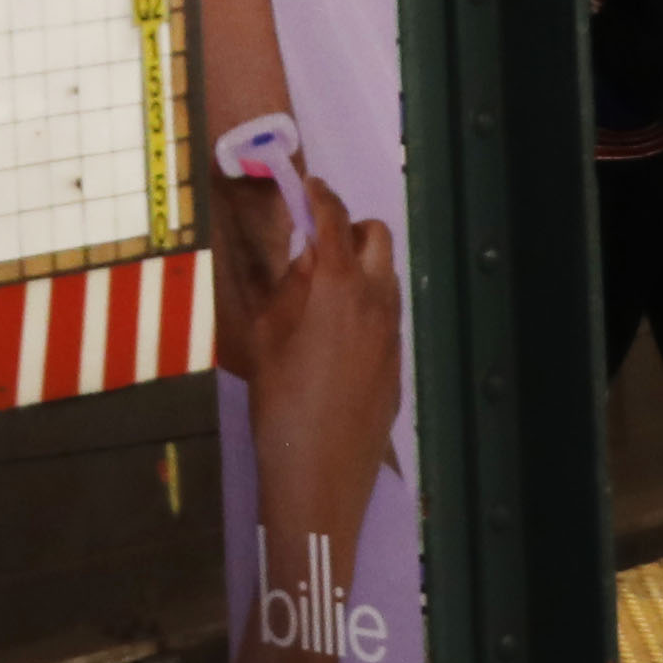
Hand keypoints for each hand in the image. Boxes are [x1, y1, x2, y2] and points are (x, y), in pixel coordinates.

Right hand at [244, 204, 408, 555]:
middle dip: (348, 229)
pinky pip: (385, 315)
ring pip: (385, 276)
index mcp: (339, 287)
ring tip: (316, 298)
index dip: (319, 195)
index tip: (307, 186)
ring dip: (358, 268)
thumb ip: (287, 287)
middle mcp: (376, 301)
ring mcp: (393, 334)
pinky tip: (331, 342)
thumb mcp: (265, 337)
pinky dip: (364, 307)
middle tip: (313, 249)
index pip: (334, 218)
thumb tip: (304, 258)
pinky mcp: (397, 364)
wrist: (317, 476)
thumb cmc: (278, 404)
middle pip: (376, 236)